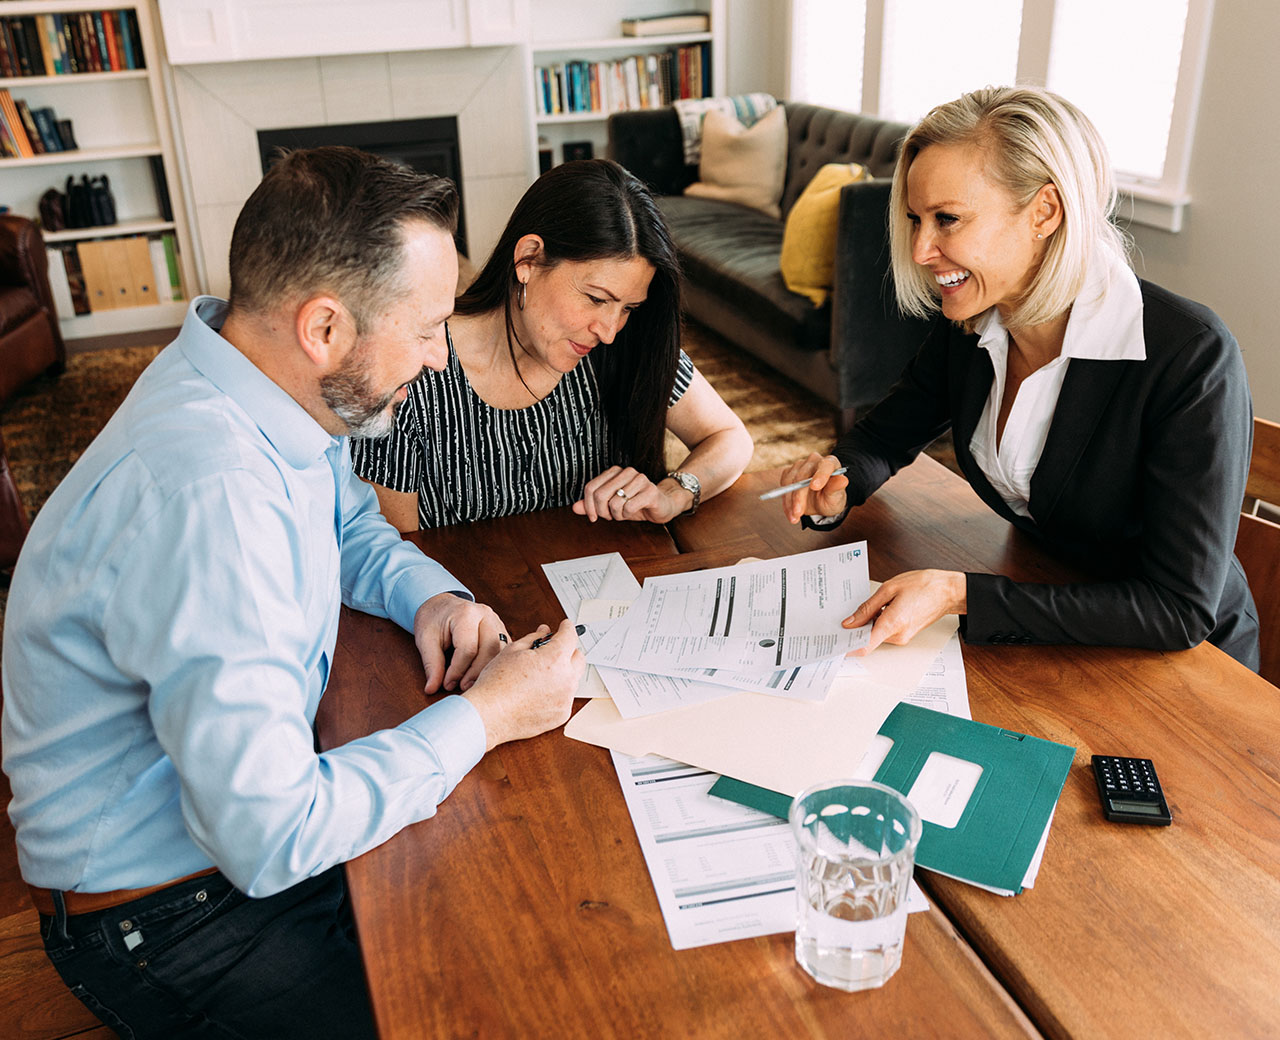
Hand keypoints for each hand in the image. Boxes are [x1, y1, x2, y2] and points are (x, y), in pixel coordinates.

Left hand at [413, 593, 508, 693]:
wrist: (441, 605)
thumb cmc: (433, 620)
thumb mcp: (425, 640)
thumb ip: (431, 664)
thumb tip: (432, 689)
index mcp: (466, 613)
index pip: (468, 648)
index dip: (458, 670)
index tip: (447, 683)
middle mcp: (486, 615)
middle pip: (490, 649)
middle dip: (475, 672)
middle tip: (462, 686)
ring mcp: (496, 621)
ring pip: (500, 651)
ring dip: (486, 670)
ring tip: (469, 682)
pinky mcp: (501, 630)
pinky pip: (503, 650)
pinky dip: (493, 664)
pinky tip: (480, 674)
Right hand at [462, 619, 585, 750]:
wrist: (489, 715)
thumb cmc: (496, 684)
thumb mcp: (513, 650)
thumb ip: (534, 638)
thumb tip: (544, 632)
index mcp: (554, 659)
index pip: (570, 636)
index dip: (566, 628)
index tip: (564, 627)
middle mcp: (566, 679)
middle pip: (578, 657)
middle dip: (568, 651)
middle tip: (550, 651)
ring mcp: (565, 699)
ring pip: (573, 679)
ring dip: (563, 672)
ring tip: (539, 675)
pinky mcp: (561, 714)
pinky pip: (565, 697)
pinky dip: (557, 692)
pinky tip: (537, 693)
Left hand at [571, 465, 687, 523]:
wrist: (662, 505)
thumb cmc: (637, 503)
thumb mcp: (611, 505)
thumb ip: (593, 504)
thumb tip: (575, 507)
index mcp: (615, 472)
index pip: (591, 487)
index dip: (588, 506)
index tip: (593, 516)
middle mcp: (626, 472)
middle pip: (600, 495)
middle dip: (602, 512)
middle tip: (610, 516)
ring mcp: (639, 479)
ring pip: (614, 503)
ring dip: (617, 515)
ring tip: (624, 513)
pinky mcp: (650, 491)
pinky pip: (629, 507)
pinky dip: (628, 515)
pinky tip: (634, 511)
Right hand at [779, 453, 848, 524]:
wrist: (820, 501)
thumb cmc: (831, 497)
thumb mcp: (836, 498)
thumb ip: (837, 489)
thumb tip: (843, 480)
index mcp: (830, 463)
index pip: (825, 465)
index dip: (820, 475)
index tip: (815, 487)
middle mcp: (814, 461)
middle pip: (803, 476)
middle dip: (799, 496)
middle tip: (798, 512)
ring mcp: (799, 466)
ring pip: (790, 482)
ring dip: (790, 502)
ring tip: (794, 517)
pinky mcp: (788, 473)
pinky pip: (784, 487)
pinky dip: (786, 502)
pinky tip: (791, 512)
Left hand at [843, 570, 966, 653]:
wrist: (948, 590)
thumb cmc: (923, 585)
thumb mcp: (889, 589)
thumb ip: (867, 608)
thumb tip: (850, 622)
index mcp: (892, 624)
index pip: (864, 646)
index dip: (847, 647)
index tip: (835, 642)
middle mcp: (897, 635)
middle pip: (868, 638)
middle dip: (856, 627)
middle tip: (847, 614)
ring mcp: (903, 636)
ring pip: (876, 634)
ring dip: (869, 622)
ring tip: (872, 603)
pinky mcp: (906, 633)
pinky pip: (885, 630)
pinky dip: (879, 621)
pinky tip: (881, 607)